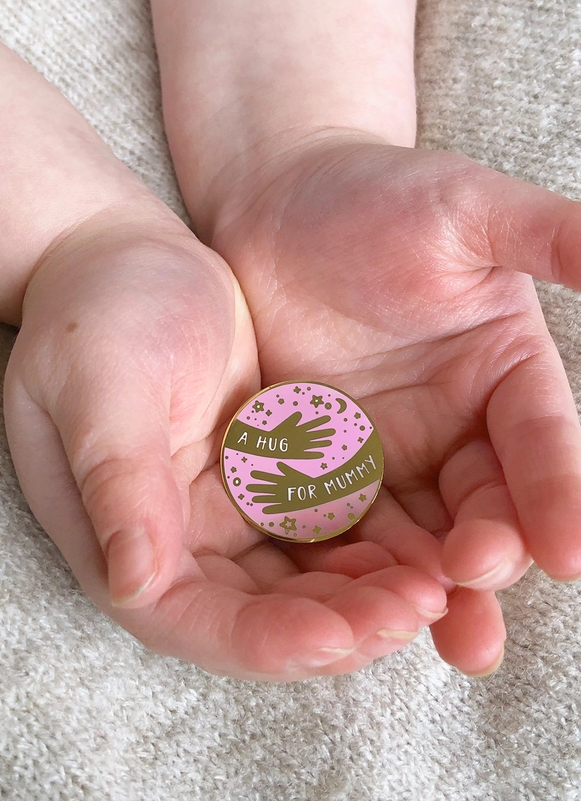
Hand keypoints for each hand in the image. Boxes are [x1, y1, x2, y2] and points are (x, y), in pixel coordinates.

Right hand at [3, 204, 446, 679]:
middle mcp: (178, 543)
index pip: (192, 620)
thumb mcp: (101, 388)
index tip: (340, 636)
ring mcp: (227, 513)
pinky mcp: (267, 479)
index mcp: (122, 538)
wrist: (129, 262)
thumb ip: (117, 480)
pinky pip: (326, 527)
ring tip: (434, 587)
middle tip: (416, 611)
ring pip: (303, 581)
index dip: (266, 641)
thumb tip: (130, 584)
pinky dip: (371, 543)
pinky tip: (423, 540)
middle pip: (261, 617)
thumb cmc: (97, 316)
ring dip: (365, 594)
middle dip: (338, 627)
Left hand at [206, 135, 580, 674]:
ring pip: (420, 533)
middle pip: (486, 505)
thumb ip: (557, 239)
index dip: (559, 494)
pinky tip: (353, 602)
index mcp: (505, 373)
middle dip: (490, 552)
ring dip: (432, 584)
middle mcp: (454, 426)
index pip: (542, 444)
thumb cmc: (374, 194)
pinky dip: (352, 565)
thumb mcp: (470, 210)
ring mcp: (385, 453)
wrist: (276, 202)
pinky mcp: (320, 465)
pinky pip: (340, 524)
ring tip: (440, 631)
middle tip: (477, 583)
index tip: (572, 551)